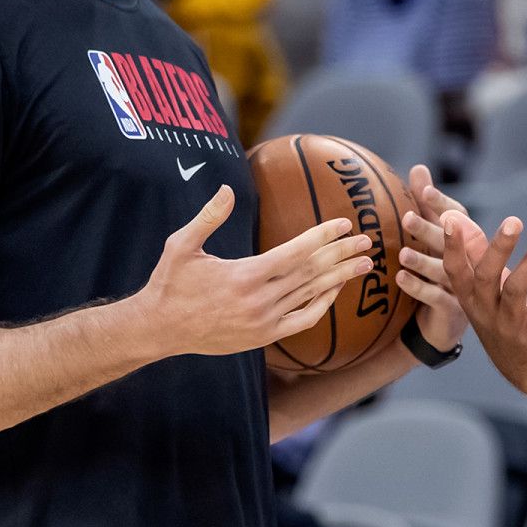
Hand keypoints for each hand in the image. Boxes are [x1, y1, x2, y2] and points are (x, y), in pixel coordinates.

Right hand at [138, 186, 371, 357]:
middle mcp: (260, 300)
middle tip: (368, 240)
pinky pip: (303, 320)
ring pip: (312, 296)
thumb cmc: (169, 283)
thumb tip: (227, 189)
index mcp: (244, 276)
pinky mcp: (264, 337)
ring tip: (364, 264)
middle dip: (342, 254)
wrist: (158, 329)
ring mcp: (264, 321)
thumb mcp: (181, 245)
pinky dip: (321, 305)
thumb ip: (208, 217)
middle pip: (312, 273)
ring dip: (340, 278)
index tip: (345, 224)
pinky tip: (334, 290)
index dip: (323, 237)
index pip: (296, 252)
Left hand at [395, 164, 468, 350]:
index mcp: (467, 238)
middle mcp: (469, 260)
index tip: (424, 192)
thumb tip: (419, 168)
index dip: (441, 204)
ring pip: (444, 271)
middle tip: (407, 217)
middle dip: (429, 230)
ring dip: (423, 262)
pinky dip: (418, 288)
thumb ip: (428, 205)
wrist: (453, 320)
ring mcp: (464, 286)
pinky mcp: (454, 310)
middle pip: (450, 242)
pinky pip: (436, 299)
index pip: (458, 216)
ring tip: (403, 254)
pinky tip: (400, 278)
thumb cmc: (445, 267)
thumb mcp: (437, 235)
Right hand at [440, 207, 526, 396]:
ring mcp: (508, 326)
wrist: (525, 369)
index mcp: (469, 298)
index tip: (452, 219)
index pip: (455, 271)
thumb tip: (457, 217)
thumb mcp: (485, 290)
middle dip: (499, 248)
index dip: (451, 247)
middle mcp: (485, 312)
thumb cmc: (501, 317)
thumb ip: (474, 254)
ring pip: (517, 290)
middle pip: (487, 277)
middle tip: (514, 220)